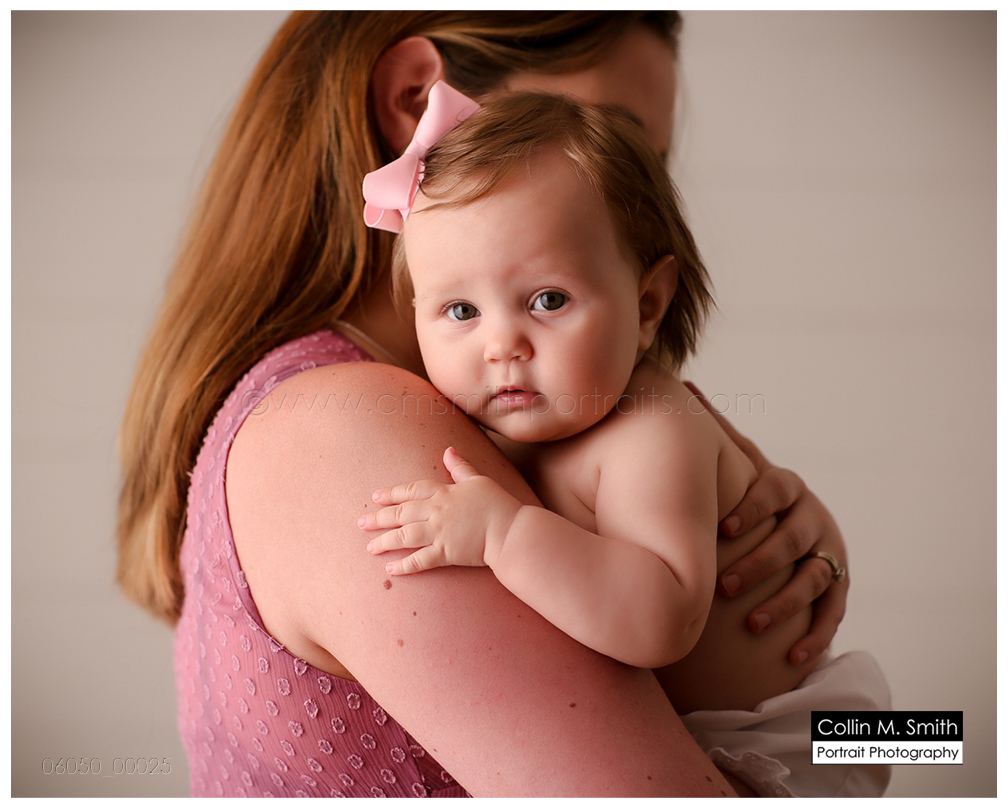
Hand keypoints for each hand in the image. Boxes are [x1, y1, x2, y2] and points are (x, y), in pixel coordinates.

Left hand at [359, 447, 521, 574]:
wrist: (510, 530)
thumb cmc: (498, 503)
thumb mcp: (478, 480)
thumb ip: (460, 467)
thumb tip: (448, 450)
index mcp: (444, 492)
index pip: (411, 490)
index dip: (392, 494)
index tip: (375, 497)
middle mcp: (437, 511)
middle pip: (401, 513)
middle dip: (379, 518)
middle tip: (361, 522)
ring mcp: (439, 532)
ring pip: (404, 536)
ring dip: (385, 541)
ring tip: (370, 547)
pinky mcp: (446, 553)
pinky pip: (420, 560)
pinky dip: (404, 565)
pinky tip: (390, 569)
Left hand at [684, 382, 848, 665]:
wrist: (785, 528)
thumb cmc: (750, 495)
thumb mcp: (738, 465)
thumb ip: (714, 431)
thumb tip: (682, 382)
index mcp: (785, 486)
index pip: (773, 489)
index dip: (750, 507)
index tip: (722, 529)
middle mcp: (811, 515)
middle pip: (792, 536)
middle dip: (760, 561)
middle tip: (726, 585)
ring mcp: (828, 551)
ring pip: (814, 576)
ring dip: (784, 603)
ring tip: (753, 625)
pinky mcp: (838, 586)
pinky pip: (834, 612)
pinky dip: (815, 636)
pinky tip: (792, 657)